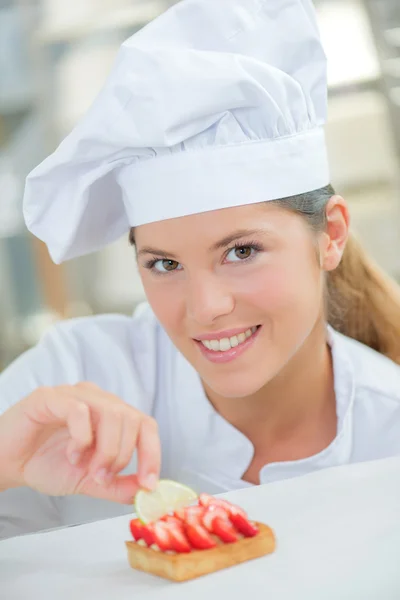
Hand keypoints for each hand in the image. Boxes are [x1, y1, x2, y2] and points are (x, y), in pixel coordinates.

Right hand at [0, 382, 160, 503]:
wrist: (7, 464)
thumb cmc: (46, 464)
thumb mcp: (89, 480)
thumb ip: (117, 485)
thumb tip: (145, 491)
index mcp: (110, 415)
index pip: (145, 424)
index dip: (152, 453)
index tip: (149, 483)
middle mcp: (97, 399)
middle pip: (132, 418)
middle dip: (122, 455)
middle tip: (102, 477)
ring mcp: (74, 395)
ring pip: (112, 412)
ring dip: (105, 449)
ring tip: (85, 467)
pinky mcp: (50, 396)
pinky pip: (80, 410)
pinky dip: (81, 438)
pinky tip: (71, 454)